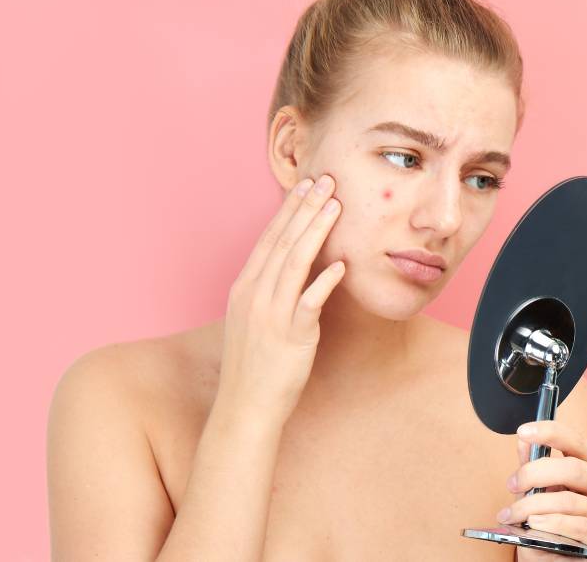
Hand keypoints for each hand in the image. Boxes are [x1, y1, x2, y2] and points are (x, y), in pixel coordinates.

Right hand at [216, 174, 344, 421]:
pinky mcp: (291, 336)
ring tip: (335, 206)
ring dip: (316, 231)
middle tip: (325, 180)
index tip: (306, 185)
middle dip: (305, 208)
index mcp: (245, 287)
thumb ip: (270, 290)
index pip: (269, 238)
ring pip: (295, 263)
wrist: (245, 406)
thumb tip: (293, 266)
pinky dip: (324, 281)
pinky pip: (309, 302)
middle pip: (283, 242)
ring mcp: (271, 314)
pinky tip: (341, 264)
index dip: (289, 210)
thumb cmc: (254, 363)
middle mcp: (255, 295)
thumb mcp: (254, 318)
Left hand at [499, 420, 586, 561]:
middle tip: (512, 484)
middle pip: (572, 469)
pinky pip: (580, 527)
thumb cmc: (557, 528)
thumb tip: (523, 441)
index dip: (550, 432)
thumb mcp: (542, 496)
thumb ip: (535, 470)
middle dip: (534, 474)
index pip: (576, 441)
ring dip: (533, 507)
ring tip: (512, 515)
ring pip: (570, 501)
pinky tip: (535, 525)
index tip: (524, 431)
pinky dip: (553, 525)